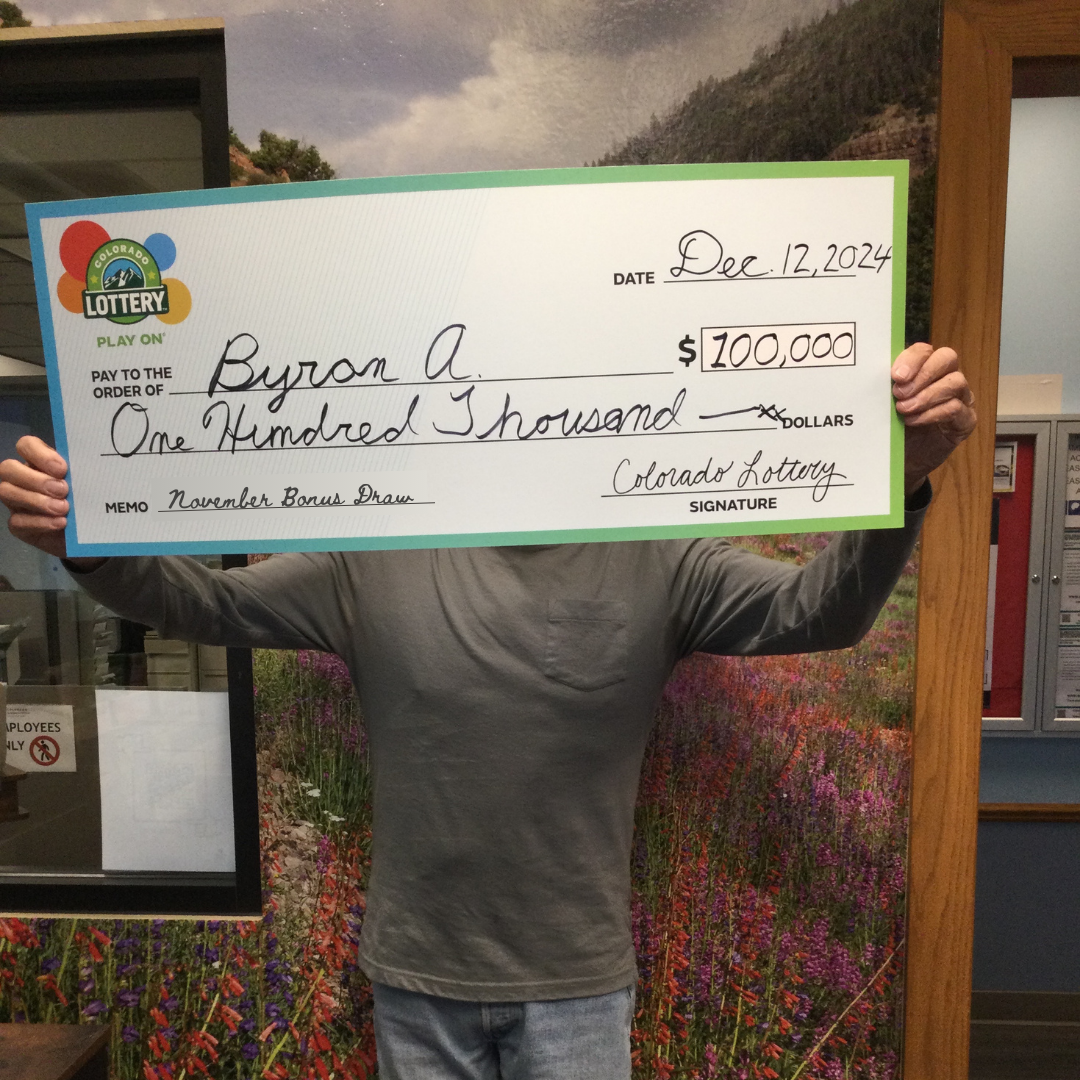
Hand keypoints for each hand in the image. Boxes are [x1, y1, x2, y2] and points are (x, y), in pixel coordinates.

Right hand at [0, 436, 104, 569]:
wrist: (89, 530)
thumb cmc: (85, 499)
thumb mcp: (85, 483)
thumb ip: (79, 472)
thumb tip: (87, 467)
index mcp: (38, 462)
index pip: (26, 445)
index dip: (40, 455)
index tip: (63, 469)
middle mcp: (21, 479)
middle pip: (8, 468)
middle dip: (35, 479)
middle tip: (63, 490)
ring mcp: (16, 502)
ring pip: (6, 492)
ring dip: (36, 500)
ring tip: (63, 508)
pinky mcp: (18, 525)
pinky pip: (17, 521)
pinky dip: (41, 522)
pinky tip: (61, 523)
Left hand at [892, 343, 976, 495]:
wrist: (903, 461)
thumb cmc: (894, 428)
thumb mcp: (886, 405)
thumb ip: (887, 388)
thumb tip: (877, 378)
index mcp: (925, 368)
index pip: (924, 350)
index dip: (912, 359)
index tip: (895, 376)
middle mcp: (946, 378)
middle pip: (947, 358)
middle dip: (922, 374)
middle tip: (899, 393)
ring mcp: (961, 398)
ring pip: (955, 382)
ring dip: (926, 395)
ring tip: (904, 410)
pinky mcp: (966, 420)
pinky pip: (956, 409)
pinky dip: (932, 413)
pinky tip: (914, 421)